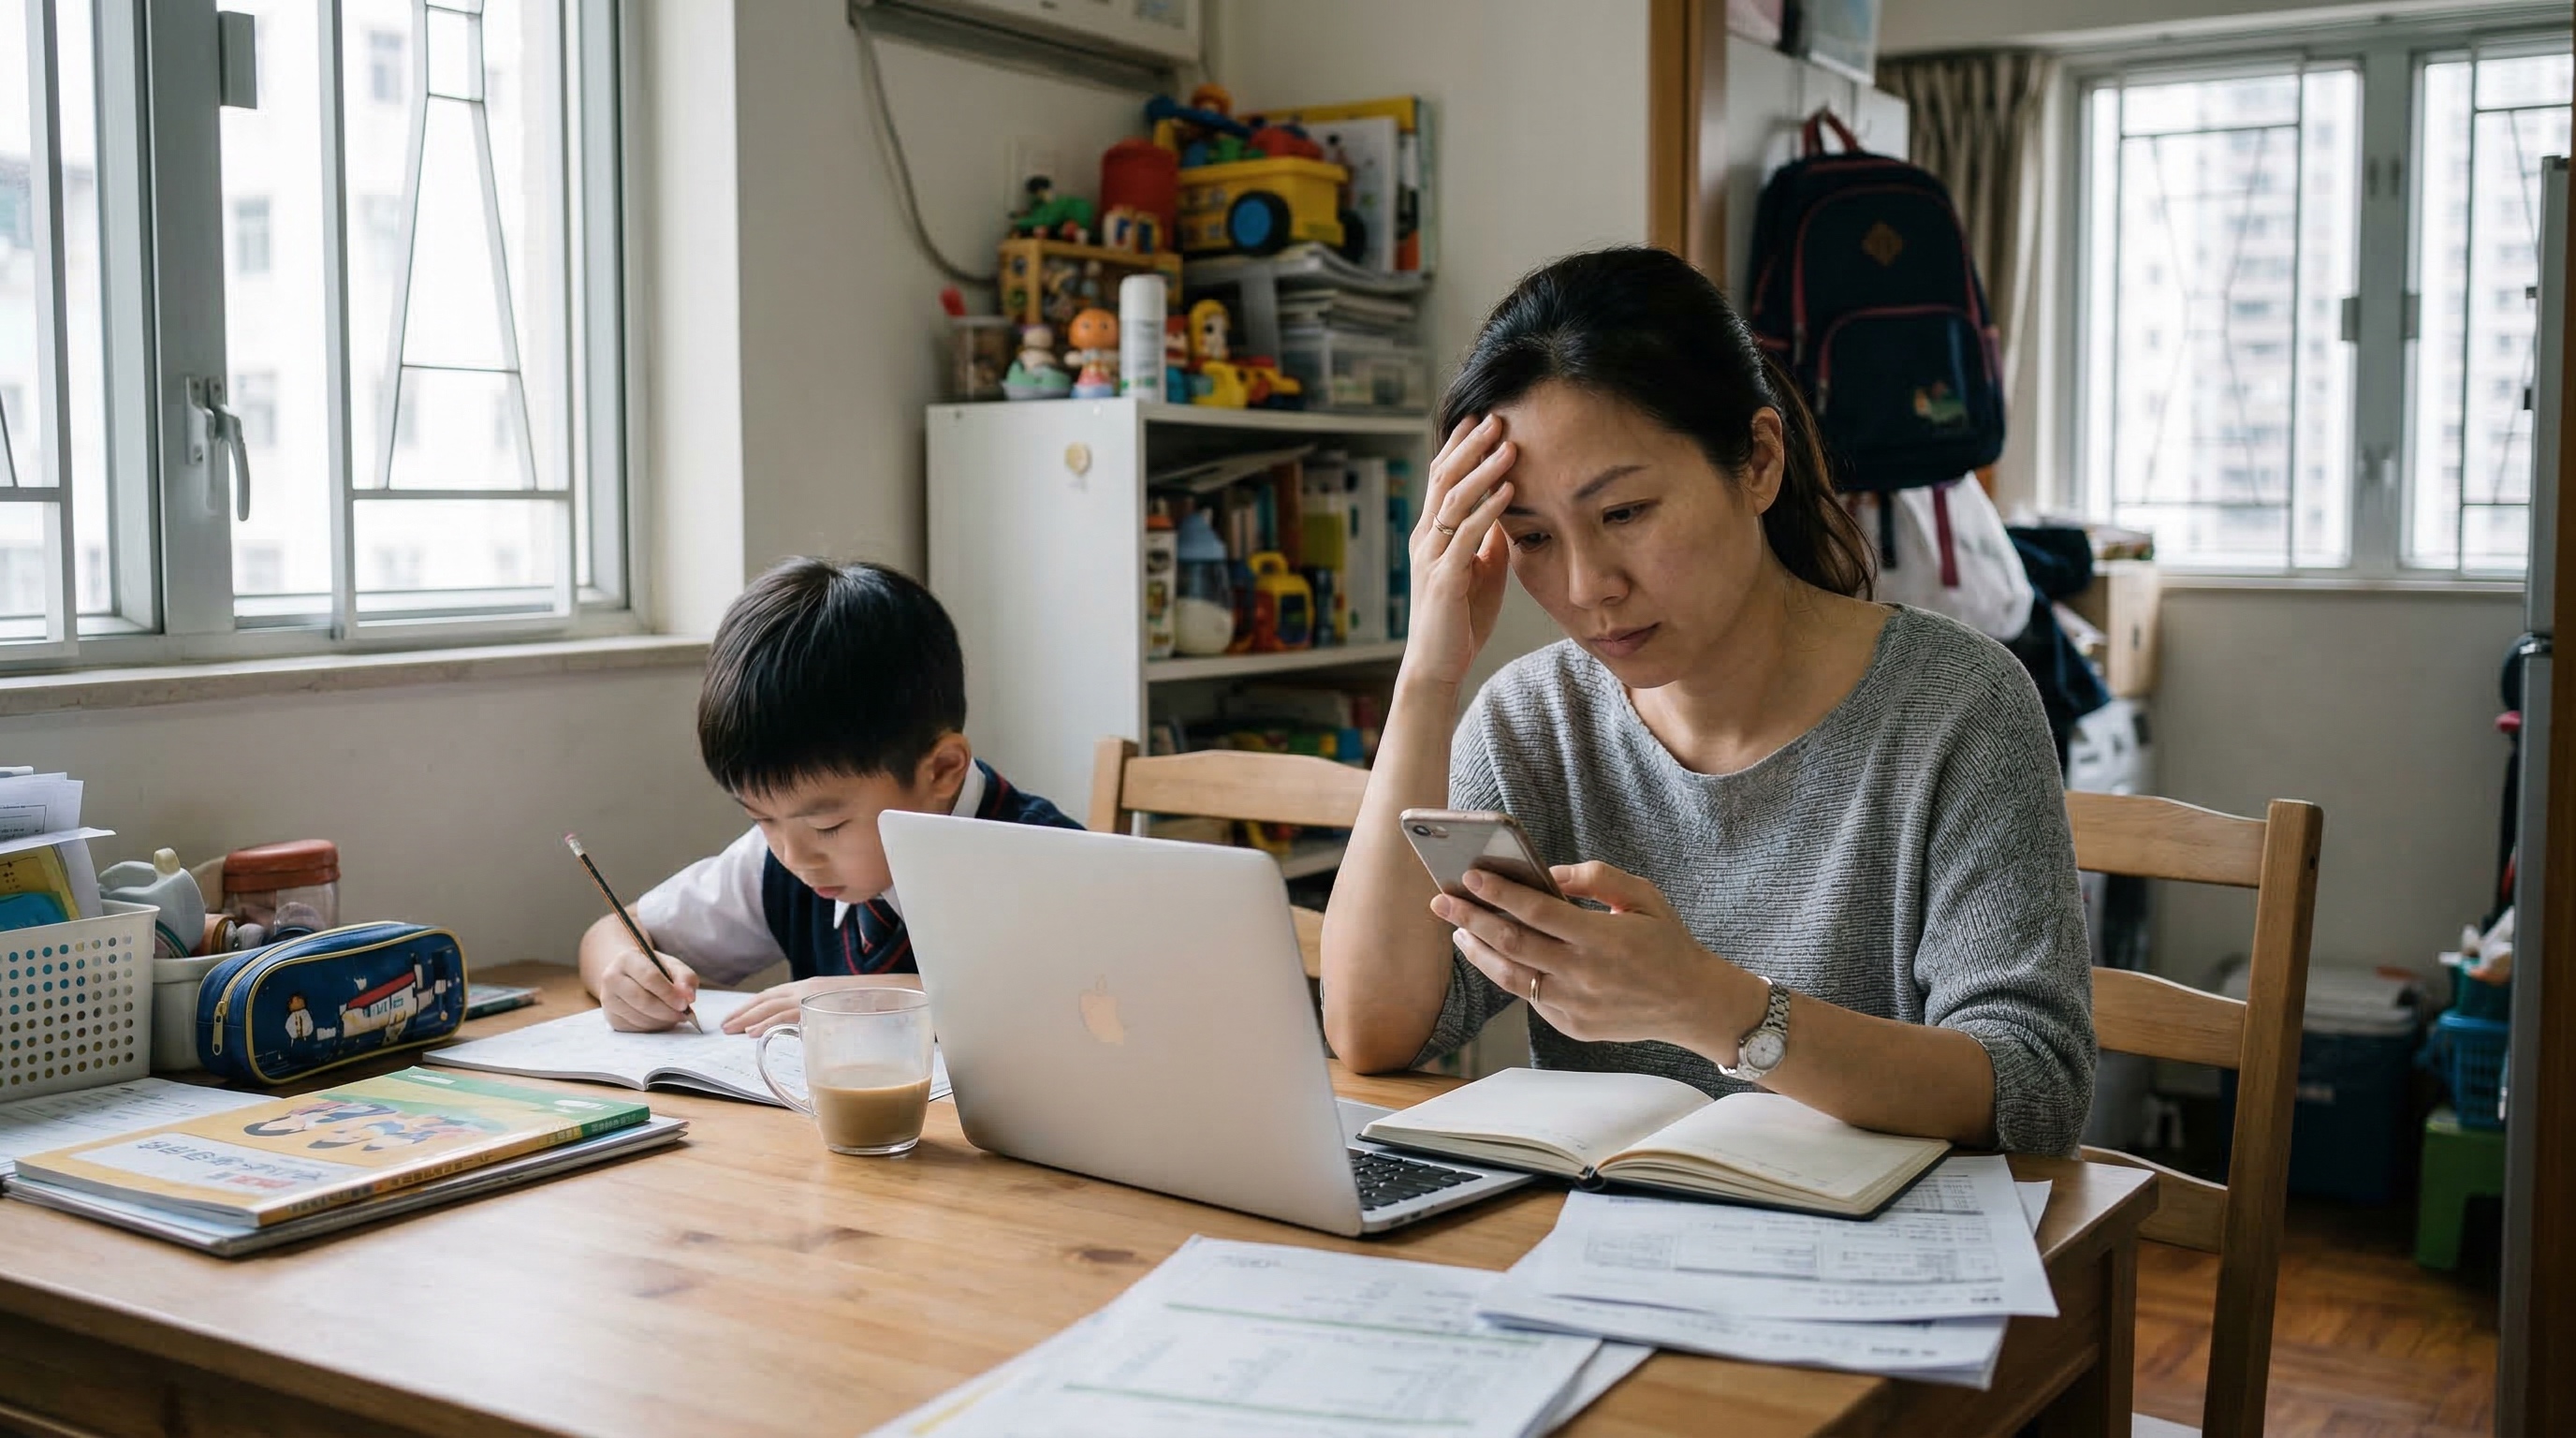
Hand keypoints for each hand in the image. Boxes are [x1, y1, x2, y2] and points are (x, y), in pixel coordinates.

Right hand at [598, 948, 699, 1031]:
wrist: (630, 976)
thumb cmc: (654, 969)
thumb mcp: (672, 966)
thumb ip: (685, 978)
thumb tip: (689, 997)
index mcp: (626, 959)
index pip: (649, 977)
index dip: (669, 993)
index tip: (685, 1003)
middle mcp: (611, 978)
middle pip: (642, 1000)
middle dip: (667, 1011)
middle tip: (683, 1014)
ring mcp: (608, 999)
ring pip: (639, 1017)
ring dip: (662, 1021)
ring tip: (675, 1016)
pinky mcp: (610, 1017)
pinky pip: (635, 1028)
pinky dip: (653, 1027)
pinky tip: (661, 1020)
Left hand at [720, 975, 921, 1035]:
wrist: (912, 994)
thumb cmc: (886, 1005)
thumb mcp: (851, 1012)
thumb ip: (829, 1020)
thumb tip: (816, 1037)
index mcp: (817, 989)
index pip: (777, 995)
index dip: (755, 1006)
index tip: (739, 1020)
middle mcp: (813, 988)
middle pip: (769, 998)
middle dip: (744, 1012)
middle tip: (725, 1026)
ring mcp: (818, 995)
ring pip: (773, 1005)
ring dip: (749, 1018)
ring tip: (731, 1030)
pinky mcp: (825, 1005)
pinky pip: (789, 1015)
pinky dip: (768, 1023)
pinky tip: (753, 1033)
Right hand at [1403, 414, 1517, 688]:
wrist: (1437, 665)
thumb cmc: (1460, 620)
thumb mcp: (1480, 570)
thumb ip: (1488, 539)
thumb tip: (1507, 509)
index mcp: (1431, 535)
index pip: (1441, 478)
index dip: (1459, 447)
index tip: (1481, 419)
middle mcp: (1425, 539)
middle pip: (1443, 479)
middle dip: (1470, 446)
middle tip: (1495, 417)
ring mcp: (1431, 558)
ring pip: (1454, 501)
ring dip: (1483, 470)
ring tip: (1508, 446)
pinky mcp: (1443, 579)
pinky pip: (1467, 536)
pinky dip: (1489, 510)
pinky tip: (1509, 491)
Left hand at [1432, 862, 1764, 1049]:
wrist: (1693, 1003)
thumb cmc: (1667, 943)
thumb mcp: (1643, 896)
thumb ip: (1596, 877)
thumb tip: (1545, 872)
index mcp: (1602, 938)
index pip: (1537, 911)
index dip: (1499, 892)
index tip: (1470, 875)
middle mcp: (1584, 974)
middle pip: (1512, 943)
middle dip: (1470, 918)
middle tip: (1442, 901)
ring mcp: (1575, 1005)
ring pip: (1511, 976)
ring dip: (1478, 951)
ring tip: (1458, 930)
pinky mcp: (1572, 1025)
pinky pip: (1529, 997)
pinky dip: (1506, 973)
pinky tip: (1492, 955)